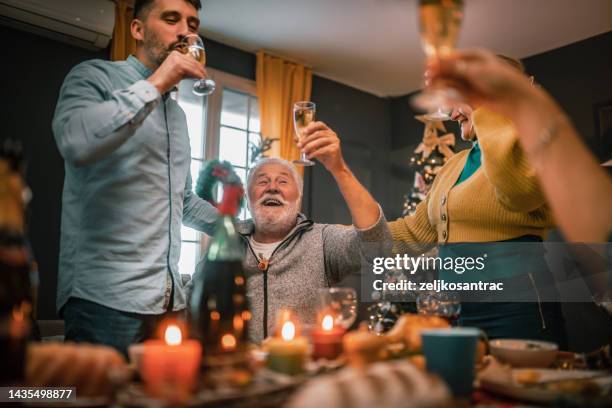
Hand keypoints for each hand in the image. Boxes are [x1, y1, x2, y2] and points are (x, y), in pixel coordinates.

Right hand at [147, 50, 206, 94]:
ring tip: (204, 78)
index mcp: (175, 53)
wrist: (155, 84)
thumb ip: (184, 68)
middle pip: (193, 62)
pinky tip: (202, 79)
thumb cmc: (164, 80)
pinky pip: (193, 71)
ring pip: (194, 67)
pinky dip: (199, 75)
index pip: (190, 59)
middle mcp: (176, 54)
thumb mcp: (175, 70)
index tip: (202, 71)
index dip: (198, 65)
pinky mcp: (179, 66)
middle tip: (205, 75)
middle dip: (201, 69)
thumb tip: (196, 72)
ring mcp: (177, 60)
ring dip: (201, 73)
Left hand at [298, 121, 345, 173]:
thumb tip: (295, 138)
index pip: (320, 124)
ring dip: (309, 146)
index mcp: (328, 131)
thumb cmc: (324, 155)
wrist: (333, 165)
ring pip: (320, 141)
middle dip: (307, 139)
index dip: (311, 127)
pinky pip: (322, 150)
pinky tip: (308, 157)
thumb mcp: (313, 147)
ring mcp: (335, 141)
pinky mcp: (335, 149)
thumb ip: (306, 142)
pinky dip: (313, 153)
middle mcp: (332, 135)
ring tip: (303, 151)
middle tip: (299, 145)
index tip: (304, 132)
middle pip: (318, 133)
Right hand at [425, 49, 565, 144]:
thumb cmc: (501, 81)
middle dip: (438, 75)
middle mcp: (472, 69)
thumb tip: (433, 63)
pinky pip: (455, 95)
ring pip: (451, 83)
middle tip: (427, 80)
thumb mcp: (475, 71)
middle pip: (450, 71)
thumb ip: (453, 68)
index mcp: (476, 57)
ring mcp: (472, 84)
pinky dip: (446, 96)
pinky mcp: (471, 97)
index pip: (452, 57)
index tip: (427, 66)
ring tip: (430, 89)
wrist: (516, 101)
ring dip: (441, 86)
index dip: (439, 61)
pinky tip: (439, 97)